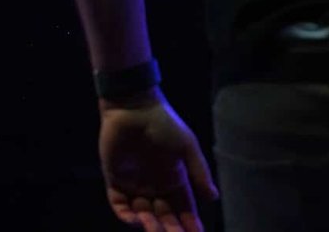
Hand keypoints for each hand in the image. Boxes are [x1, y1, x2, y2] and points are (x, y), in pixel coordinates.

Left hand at [98, 91, 218, 230]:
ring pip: (142, 214)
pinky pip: (120, 205)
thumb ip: (198, 173)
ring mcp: (135, 185)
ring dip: (149, 224)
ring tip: (154, 228)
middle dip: (169, 228)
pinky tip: (135, 219)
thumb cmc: (165, 124)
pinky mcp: (115, 182)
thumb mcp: (187, 147)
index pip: (184, 207)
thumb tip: (213, 197)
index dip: (190, 222)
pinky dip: (126, 215)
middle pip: (164, 215)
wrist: (133, 109)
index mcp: (176, 177)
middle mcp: (156, 185)